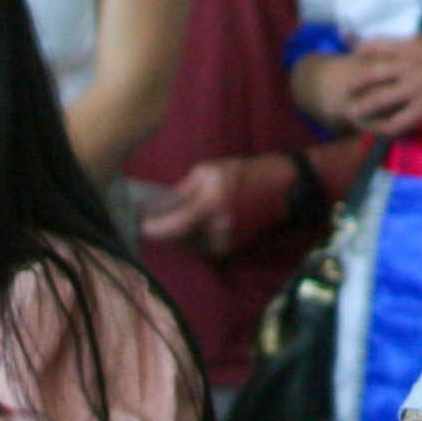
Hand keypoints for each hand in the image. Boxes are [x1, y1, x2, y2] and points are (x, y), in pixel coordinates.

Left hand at [139, 155, 298, 256]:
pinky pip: (202, 248)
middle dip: (163, 232)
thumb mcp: (208, 171)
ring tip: (170, 222)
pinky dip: (193, 240)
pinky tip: (191, 227)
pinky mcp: (230, 249)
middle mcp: (216, 228)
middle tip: (148, 222)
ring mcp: (224, 242)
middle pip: (177, 240)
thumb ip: (181, 192)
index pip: (172, 226)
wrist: (282, 190)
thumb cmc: (244, 173)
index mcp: (209, 204)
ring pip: (188, 246)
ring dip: (177, 237)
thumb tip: (158, 207)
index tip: (139, 225)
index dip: (153, 229)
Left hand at [335, 32, 421, 136]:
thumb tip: (418, 40)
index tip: (354, 52)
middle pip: (371, 74)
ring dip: (362, 109)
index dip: (363, 48)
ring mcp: (416, 88)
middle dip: (355, 83)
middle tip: (346, 90)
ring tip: (352, 115)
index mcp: (415, 45)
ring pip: (378, 100)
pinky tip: (379, 132)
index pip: (379, 44)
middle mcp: (410, 65)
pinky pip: (398, 122)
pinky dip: (384, 128)